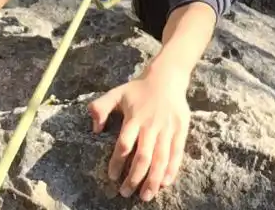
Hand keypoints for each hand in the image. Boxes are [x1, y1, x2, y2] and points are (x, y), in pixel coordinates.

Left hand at [87, 72, 190, 201]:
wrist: (166, 78)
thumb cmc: (138, 89)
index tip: (112, 176)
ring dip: (152, 180)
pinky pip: (176, 154)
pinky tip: (164, 183)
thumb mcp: (116, 93)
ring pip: (160, 159)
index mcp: (134, 117)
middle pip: (143, 156)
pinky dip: (171, 170)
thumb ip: (101, 108)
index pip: (124, 144)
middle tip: (125, 193)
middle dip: (134, 178)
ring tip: (145, 196)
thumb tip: (94, 129)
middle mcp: (151, 125)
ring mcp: (167, 128)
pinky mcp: (180, 130)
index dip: (117, 162)